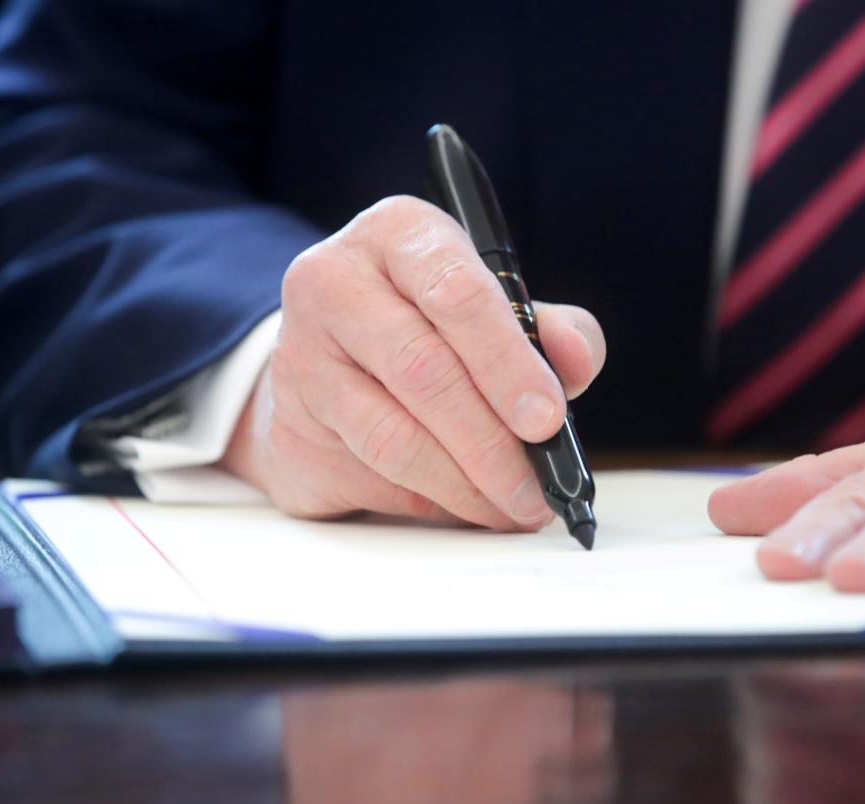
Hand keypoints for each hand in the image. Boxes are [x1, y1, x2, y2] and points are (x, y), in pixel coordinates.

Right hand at [221, 196, 604, 528]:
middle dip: (492, 443)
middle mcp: (334, 282)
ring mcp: (300, 355)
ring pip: (392, 437)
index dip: (507, 363)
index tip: (546, 419)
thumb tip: (575, 361)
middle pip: (422, 371)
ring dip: (464, 486)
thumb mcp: (498, 306)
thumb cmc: (430, 324)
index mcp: (398, 234)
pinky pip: (370, 477)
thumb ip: (551, 329)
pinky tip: (464, 505)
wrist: (334, 356)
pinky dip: (429, 501)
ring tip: (511, 507)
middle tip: (536, 487)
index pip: (455, 293)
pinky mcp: (289, 424)